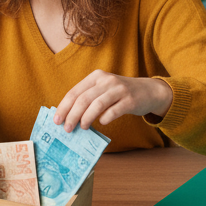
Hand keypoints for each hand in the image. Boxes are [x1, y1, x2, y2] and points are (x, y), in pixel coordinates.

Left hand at [55, 71, 173, 131]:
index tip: (56, 121)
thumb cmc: (119, 93)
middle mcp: (106, 80)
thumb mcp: (102, 89)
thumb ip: (87, 97)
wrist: (149, 91)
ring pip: (97, 105)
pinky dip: (105, 119)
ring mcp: (119, 89)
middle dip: (72, 115)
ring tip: (83, 127)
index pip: (74, 92)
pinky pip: (114, 111)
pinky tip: (102, 123)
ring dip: (86, 118)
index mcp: (95, 77)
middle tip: (67, 129)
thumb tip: (67, 116)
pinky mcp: (130, 100)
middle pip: (83, 99)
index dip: (63, 107)